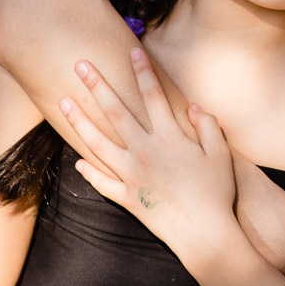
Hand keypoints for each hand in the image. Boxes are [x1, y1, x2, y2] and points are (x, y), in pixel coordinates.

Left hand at [62, 47, 238, 261]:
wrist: (204, 234)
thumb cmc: (217, 194)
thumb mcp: (221, 154)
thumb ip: (207, 126)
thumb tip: (193, 106)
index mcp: (170, 138)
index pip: (153, 96)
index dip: (143, 72)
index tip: (133, 51)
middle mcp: (145, 152)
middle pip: (116, 112)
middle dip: (97, 85)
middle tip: (79, 64)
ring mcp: (132, 175)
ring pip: (98, 143)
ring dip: (79, 120)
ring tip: (63, 102)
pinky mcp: (126, 197)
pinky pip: (102, 182)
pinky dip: (89, 171)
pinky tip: (77, 161)